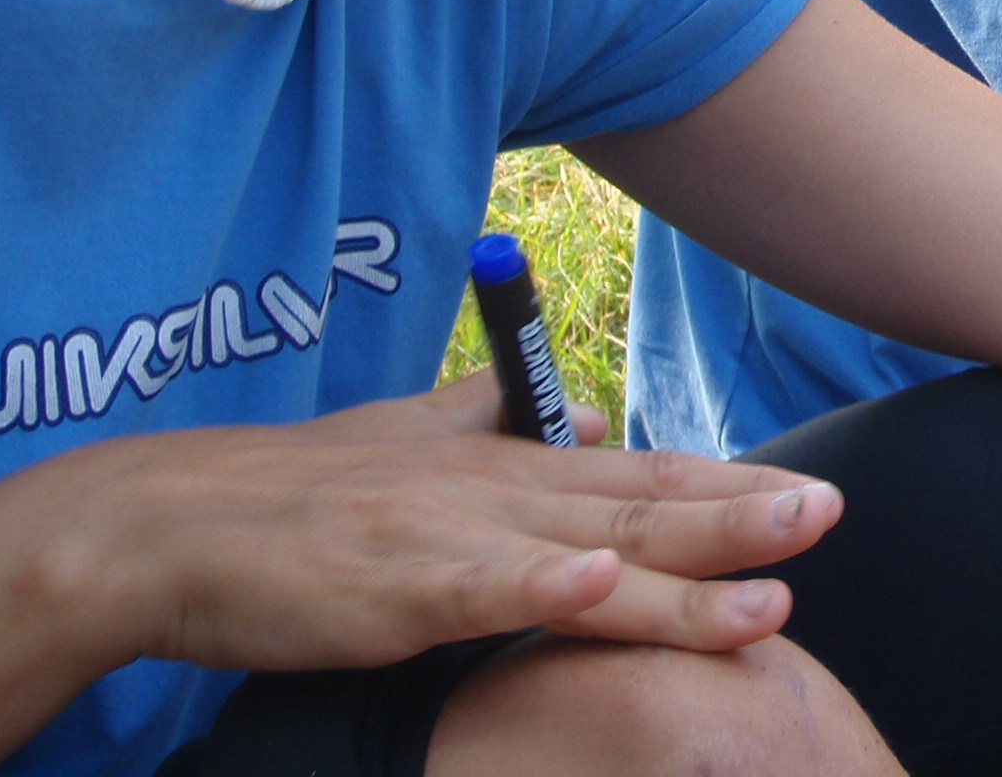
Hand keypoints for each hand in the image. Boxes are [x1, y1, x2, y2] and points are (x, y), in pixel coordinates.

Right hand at [50, 373, 844, 676]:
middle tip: (834, 511)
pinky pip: (480, 588)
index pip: (638, 475)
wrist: (167, 523)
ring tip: (774, 582)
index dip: (724, 486)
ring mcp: (448, 535)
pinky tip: (601, 589)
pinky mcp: (392, 584)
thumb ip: (498, 422)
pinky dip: (543, 587)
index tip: (806, 496)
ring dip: (684, 569)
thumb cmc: (292, 496)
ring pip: (589, 556)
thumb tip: (585, 412)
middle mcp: (494, 491)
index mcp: (503, 469)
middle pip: (639, 507)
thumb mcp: (411, 441)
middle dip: (743, 516)